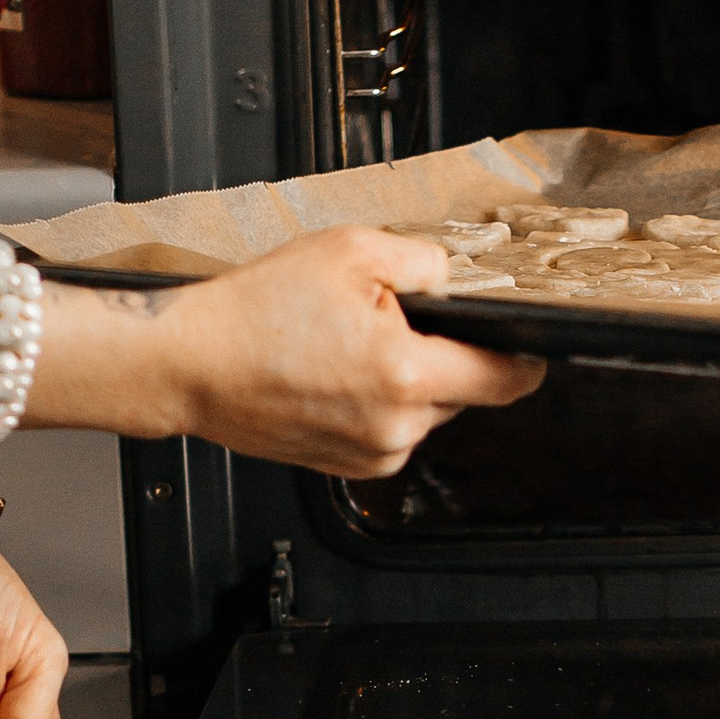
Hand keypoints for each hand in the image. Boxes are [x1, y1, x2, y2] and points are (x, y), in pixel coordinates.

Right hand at [29, 227, 543, 472]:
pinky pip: (389, 431)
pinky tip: (333, 375)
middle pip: (460, 391)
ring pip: (423, 412)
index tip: (530, 348)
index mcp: (407, 375)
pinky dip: (377, 404)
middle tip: (384, 321)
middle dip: (440, 356)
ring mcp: (372, 453)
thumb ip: (421, 262)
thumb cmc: (254, 310)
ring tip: (346, 347)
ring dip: (406, 381)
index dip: (523, 359)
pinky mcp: (347, 467)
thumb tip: (455, 278)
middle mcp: (397, 426)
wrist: (188, 362)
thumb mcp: (347, 251)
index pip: (503, 379)